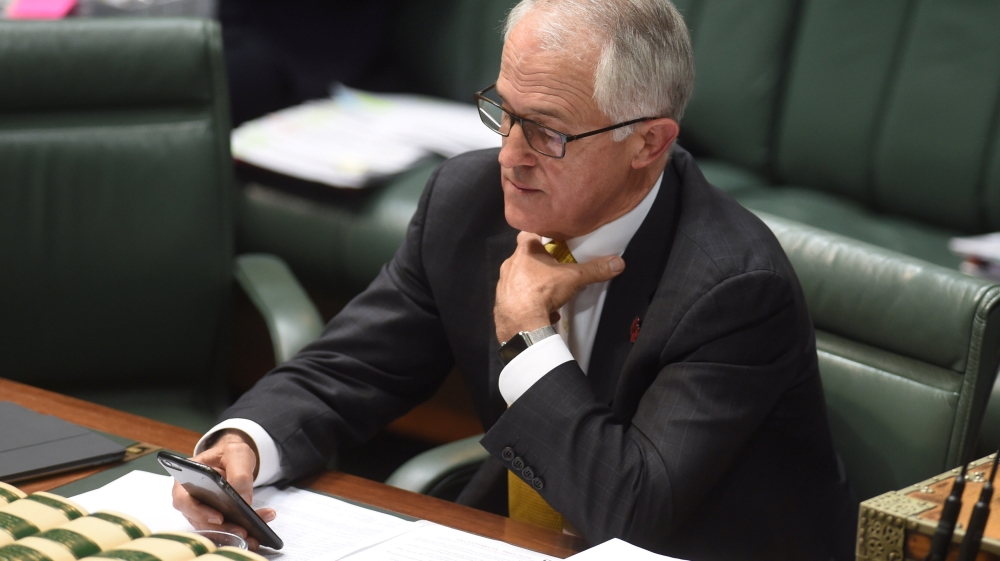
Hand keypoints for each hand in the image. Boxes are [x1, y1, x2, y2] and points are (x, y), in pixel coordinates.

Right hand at [170, 430, 275, 549]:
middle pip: (198, 519)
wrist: (236, 459)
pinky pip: (224, 527)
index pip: (183, 500)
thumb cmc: (229, 454)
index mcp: (186, 478)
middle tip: (242, 530)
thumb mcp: (237, 454)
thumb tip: (243, 499)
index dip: (198, 511)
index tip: (218, 517)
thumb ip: (239, 474)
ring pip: (212, 527)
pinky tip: (258, 528)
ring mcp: (200, 510)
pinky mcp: (214, 518)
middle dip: (221, 527)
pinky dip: (240, 528)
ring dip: (233, 531)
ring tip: (253, 532)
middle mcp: (189, 498)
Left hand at [494, 232, 624, 341]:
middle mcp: (510, 264)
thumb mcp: (574, 278)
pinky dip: (528, 302)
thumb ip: (595, 269)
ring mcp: (503, 284)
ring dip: (533, 283)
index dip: (541, 236)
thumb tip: (618, 262)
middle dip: (539, 262)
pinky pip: (517, 298)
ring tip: (550, 292)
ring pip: (520, 278)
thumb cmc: (543, 291)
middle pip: (525, 257)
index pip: (529, 233)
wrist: (521, 323)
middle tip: (555, 268)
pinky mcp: (502, 302)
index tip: (552, 242)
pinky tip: (542, 311)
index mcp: (524, 250)